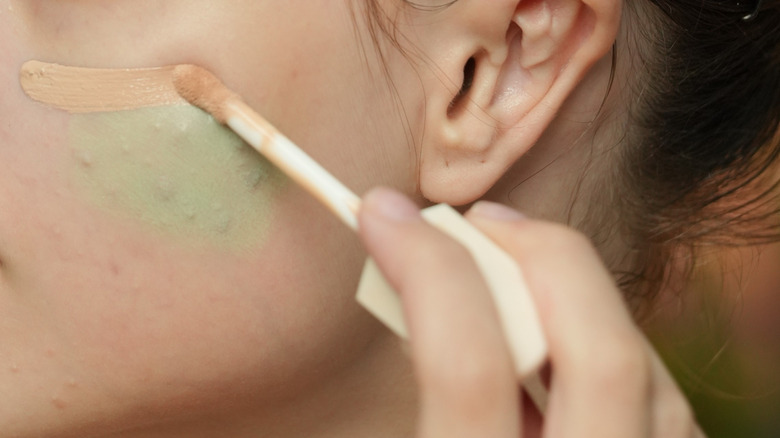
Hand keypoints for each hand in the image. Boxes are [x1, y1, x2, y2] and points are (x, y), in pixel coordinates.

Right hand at [357, 187, 704, 437]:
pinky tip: (563, 342)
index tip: (382, 211)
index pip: (469, 366)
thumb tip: (409, 283)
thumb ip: (418, 384)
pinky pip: (664, 404)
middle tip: (477, 223)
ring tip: (517, 269)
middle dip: (534, 253)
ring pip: (646, 367)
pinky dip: (610, 347)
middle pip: (599, 351)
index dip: (424, 268)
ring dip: (576, 295)